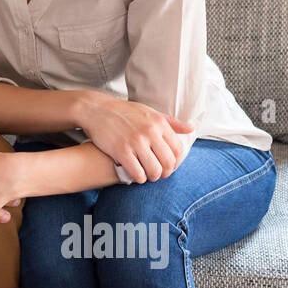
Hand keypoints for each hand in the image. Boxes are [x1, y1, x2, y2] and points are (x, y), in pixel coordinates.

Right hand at [75, 91, 194, 182]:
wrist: (96, 109)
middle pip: (168, 163)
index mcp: (159, 123)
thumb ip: (171, 122)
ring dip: (152, 177)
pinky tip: (136, 175)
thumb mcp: (149, 112)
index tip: (168, 165)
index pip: (178, 150)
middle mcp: (150, 132)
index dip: (175, 162)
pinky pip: (137, 173)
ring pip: (154, 170)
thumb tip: (191, 128)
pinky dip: (139, 178)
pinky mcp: (121, 151)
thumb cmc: (123, 111)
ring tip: (147, 175)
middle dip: (165, 172)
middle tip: (159, 174)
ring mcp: (136, 142)